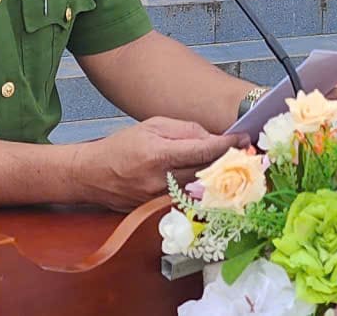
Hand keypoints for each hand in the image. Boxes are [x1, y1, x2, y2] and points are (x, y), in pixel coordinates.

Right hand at [69, 116, 235, 210]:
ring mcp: (159, 198)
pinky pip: (186, 197)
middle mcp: (160, 180)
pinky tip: (208, 178)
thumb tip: (211, 137)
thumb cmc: (120, 146)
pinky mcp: (157, 209)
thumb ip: (184, 130)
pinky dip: (199, 187)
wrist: (91, 175)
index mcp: (159, 154)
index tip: (244, 139)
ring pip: (199, 187)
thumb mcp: (152, 126)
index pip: (203, 150)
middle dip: (228, 160)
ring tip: (231, 163)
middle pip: (206, 171)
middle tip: (245, 150)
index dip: (227, 145)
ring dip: (217, 176)